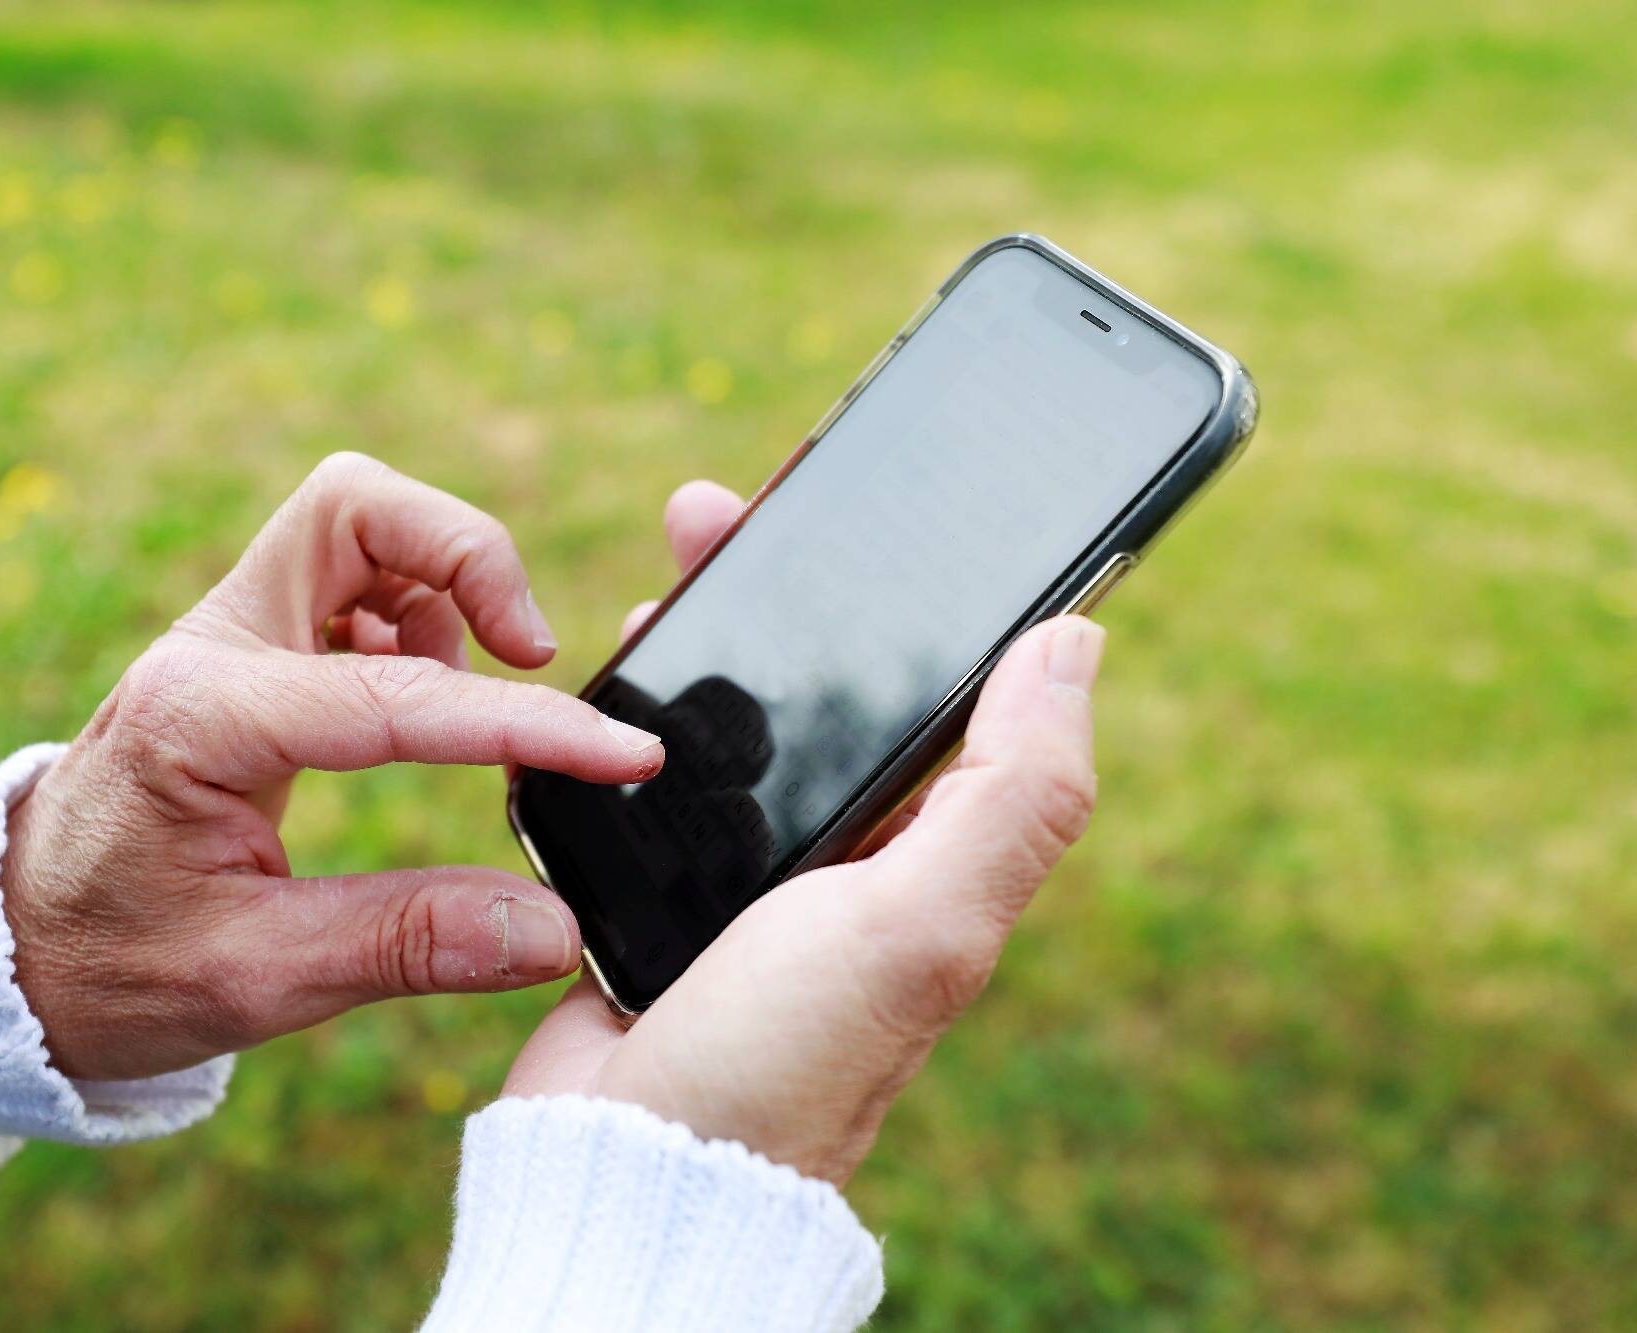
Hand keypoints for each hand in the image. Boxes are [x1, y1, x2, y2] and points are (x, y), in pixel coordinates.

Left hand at [0, 453, 665, 1080]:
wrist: (8, 954)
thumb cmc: (112, 969)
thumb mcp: (256, 979)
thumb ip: (408, 942)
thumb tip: (554, 927)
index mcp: (201, 722)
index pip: (395, 697)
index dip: (527, 725)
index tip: (623, 756)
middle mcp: (210, 650)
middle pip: (355, 507)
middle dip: (466, 554)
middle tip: (532, 652)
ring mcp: (225, 638)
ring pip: (357, 524)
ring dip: (443, 582)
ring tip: (474, 694)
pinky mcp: (247, 652)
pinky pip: (350, 580)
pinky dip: (415, 617)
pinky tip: (425, 701)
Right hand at [504, 481, 1103, 1183]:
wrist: (630, 1157)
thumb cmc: (788, 1052)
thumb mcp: (926, 918)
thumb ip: (1014, 790)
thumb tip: (1081, 638)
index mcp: (924, 852)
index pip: (943, 690)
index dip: (915, 592)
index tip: (870, 506)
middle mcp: (845, 855)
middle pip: (825, 685)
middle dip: (783, 588)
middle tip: (717, 511)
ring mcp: (748, 868)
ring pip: (734, 715)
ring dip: (705, 634)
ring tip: (664, 575)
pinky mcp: (660, 883)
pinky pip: (653, 768)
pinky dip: (637, 708)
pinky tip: (612, 665)